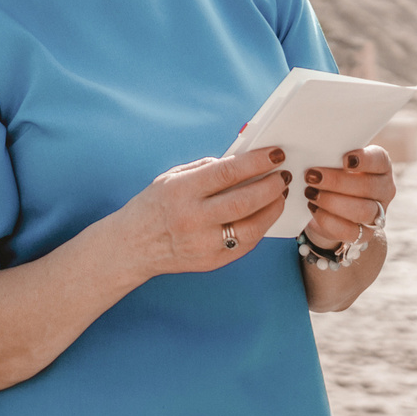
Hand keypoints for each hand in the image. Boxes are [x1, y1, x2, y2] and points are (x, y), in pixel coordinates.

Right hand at [115, 148, 290, 276]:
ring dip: (272, 209)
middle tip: (283, 175)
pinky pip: (246, 244)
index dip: (256, 162)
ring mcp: (203, 243)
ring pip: (252, 227)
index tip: (275, 154)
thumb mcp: (171, 178)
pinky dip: (260, 227)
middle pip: (244, 201)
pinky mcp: (212, 262)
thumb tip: (240, 161)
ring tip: (280, 195)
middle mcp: (193, 218)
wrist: (133, 247)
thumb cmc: (153, 206)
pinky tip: (265, 215)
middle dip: (271, 185)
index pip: (227, 172)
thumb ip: (204, 169)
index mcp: (181, 191)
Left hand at [302, 144, 397, 254]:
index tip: (344, 159)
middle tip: (312, 176)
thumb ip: (330, 155)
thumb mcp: (334, 161)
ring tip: (310, 193)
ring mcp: (378, 214)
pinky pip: (350, 231)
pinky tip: (314, 209)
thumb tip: (311, 151)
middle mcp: (384, 189)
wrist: (329, 207)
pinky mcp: (365, 234)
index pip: (379, 160)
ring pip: (362, 211)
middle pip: (368, 186)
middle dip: (337, 182)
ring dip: (332, 202)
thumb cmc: (332, 174)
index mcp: (381, 166)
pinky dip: (328, 220)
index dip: (364, 160)